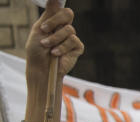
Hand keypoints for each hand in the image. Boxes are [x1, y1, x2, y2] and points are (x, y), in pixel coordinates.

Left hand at [25, 2, 82, 121]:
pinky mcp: (77, 48)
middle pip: (68, 14)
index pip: (60, 9)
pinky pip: (73, 41)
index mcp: (54, 22)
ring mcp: (71, 38)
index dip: (55, 13)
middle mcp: (64, 28)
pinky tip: (56, 53)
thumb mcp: (39, 30)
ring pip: (69, 29)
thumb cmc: (37, 51)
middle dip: (55, 21)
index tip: (46, 23)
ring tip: (48, 47)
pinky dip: (62, 48)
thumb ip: (48, 16)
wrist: (42, 68)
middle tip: (45, 30)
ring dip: (55, 39)